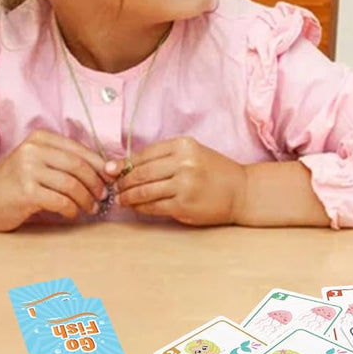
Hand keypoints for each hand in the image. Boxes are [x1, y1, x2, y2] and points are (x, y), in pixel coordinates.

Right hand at [0, 131, 111, 230]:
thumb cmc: (17, 179)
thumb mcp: (40, 161)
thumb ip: (68, 161)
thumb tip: (108, 169)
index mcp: (41, 138)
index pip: (80, 150)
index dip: (101, 164)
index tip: (113, 177)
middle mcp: (34, 151)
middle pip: (79, 166)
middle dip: (96, 183)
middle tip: (103, 195)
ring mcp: (28, 171)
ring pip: (72, 184)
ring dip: (86, 199)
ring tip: (91, 207)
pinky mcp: (25, 192)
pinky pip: (60, 201)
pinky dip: (72, 209)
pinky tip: (73, 213)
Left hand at [115, 137, 245, 225]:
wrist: (241, 191)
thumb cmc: (214, 171)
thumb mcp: (193, 154)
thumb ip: (164, 157)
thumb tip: (125, 166)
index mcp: (184, 145)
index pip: (144, 154)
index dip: (124, 163)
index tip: (111, 170)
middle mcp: (184, 162)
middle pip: (140, 173)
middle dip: (122, 182)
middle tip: (115, 188)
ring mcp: (184, 184)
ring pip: (143, 191)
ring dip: (127, 196)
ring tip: (121, 199)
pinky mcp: (183, 205)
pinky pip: (152, 206)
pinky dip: (139, 207)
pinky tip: (136, 207)